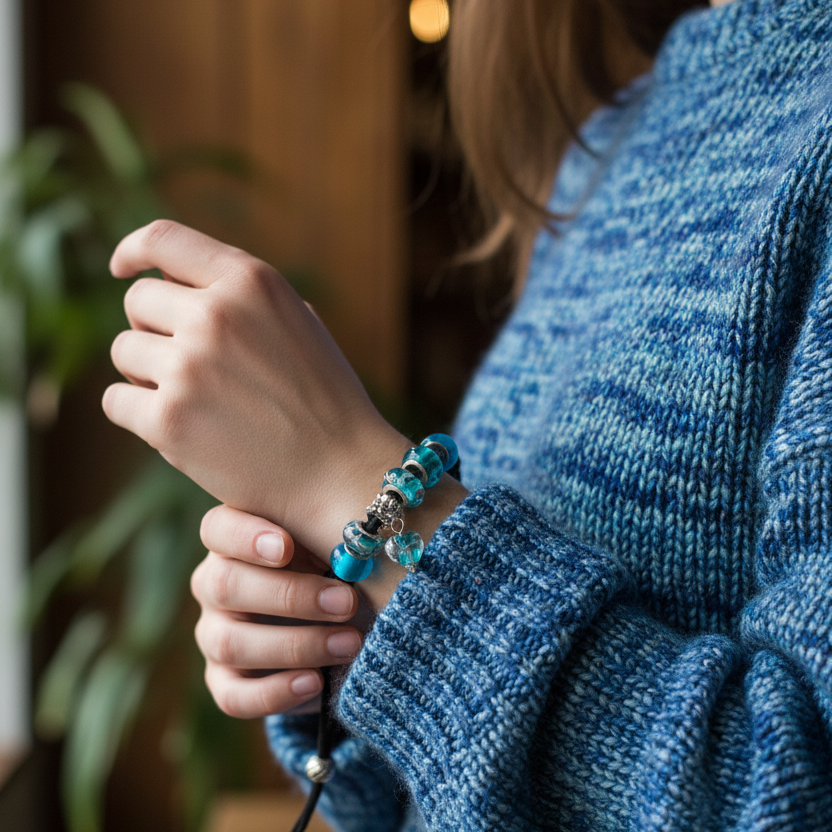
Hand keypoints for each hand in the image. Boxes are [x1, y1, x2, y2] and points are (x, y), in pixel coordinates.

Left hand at [103, 220, 409, 563]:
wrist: (342, 471)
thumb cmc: (325, 401)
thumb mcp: (298, 323)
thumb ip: (243, 296)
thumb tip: (177, 284)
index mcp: (252, 282)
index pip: (165, 239)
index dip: (133, 250)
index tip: (122, 268)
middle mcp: (216, 314)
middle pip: (138, 300)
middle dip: (154, 330)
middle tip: (188, 365)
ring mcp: (190, 366)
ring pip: (123, 351)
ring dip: (146, 373)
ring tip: (192, 399)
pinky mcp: (169, 420)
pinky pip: (116, 400)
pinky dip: (137, 415)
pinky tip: (177, 428)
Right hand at [191, 504, 363, 717]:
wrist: (337, 622)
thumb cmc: (334, 569)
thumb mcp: (333, 549)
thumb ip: (332, 544)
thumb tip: (358, 555)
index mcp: (234, 540)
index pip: (218, 529)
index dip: (246, 537)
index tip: (287, 547)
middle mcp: (214, 584)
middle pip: (226, 585)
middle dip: (291, 596)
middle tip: (345, 602)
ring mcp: (213, 633)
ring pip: (230, 643)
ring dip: (296, 645)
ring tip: (348, 644)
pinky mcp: (223, 680)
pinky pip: (232, 696)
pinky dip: (275, 692)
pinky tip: (314, 682)